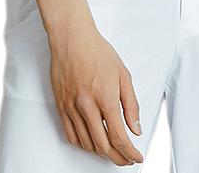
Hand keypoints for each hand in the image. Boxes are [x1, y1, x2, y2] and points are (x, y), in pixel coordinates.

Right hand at [48, 21, 144, 165]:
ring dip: (101, 152)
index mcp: (106, 98)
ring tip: (112, 151)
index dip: (129, 152)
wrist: (72, 39)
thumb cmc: (98, 52)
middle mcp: (87, 107)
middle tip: (126, 159)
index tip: (136, 157)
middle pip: (103, 146)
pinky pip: (71, 135)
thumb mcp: (123, 74)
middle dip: (118, 158)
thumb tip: (135, 128)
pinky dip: (83, 145)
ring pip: (86, 144)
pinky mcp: (61, 107)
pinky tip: (92, 143)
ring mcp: (72, 108)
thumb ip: (131, 104)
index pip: (119, 137)